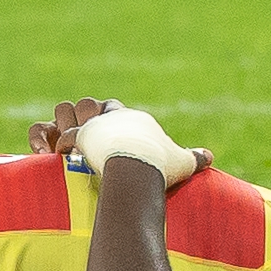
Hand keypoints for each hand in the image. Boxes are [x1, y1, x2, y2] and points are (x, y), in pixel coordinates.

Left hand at [29, 98, 212, 182]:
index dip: (109, 122)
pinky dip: (60, 147)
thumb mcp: (181, 162)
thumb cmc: (161, 165)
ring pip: (68, 109)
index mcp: (133, 119)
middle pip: (91, 104)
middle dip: (86, 120)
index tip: (107, 139)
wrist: (141, 166)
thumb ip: (194, 158)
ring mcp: (95, 124)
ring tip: (68, 145)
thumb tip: (210, 158)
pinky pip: (64, 136)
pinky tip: (62, 158)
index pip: (116, 110)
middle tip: (83, 142)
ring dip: (67, 126)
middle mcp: (112, 116)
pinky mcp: (81, 136)